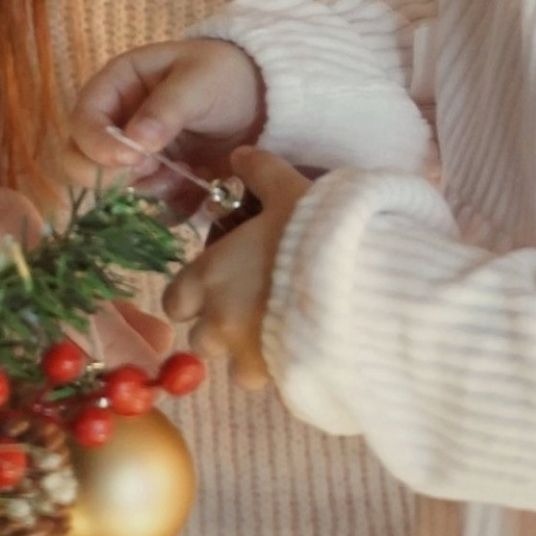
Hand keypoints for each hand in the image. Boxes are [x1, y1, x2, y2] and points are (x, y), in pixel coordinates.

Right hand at [67, 37, 266, 191]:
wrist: (263, 100)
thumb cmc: (225, 75)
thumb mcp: (200, 81)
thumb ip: (167, 108)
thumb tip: (135, 142)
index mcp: (116, 86)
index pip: (82, 120)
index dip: (96, 143)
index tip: (129, 159)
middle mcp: (116, 123)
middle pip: (81, 161)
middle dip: (113, 174)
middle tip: (153, 169)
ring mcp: (134, 156)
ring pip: (112, 189)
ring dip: (147, 189)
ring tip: (187, 171)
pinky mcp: (157, 182)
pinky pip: (147, 205)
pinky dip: (168, 204)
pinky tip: (196, 182)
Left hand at [160, 149, 307, 388]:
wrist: (361, 283)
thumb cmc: (316, 233)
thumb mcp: (287, 190)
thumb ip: (259, 172)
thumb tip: (240, 155)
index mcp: (209, 277)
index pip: (174, 301)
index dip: (192, 296)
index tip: (216, 286)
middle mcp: (218, 321)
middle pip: (201, 339)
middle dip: (221, 328)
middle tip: (254, 306)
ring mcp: (249, 356)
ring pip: (235, 367)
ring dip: (250, 353)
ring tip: (282, 330)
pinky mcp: (282, 378)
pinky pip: (272, 381)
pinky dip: (282, 368)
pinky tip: (306, 346)